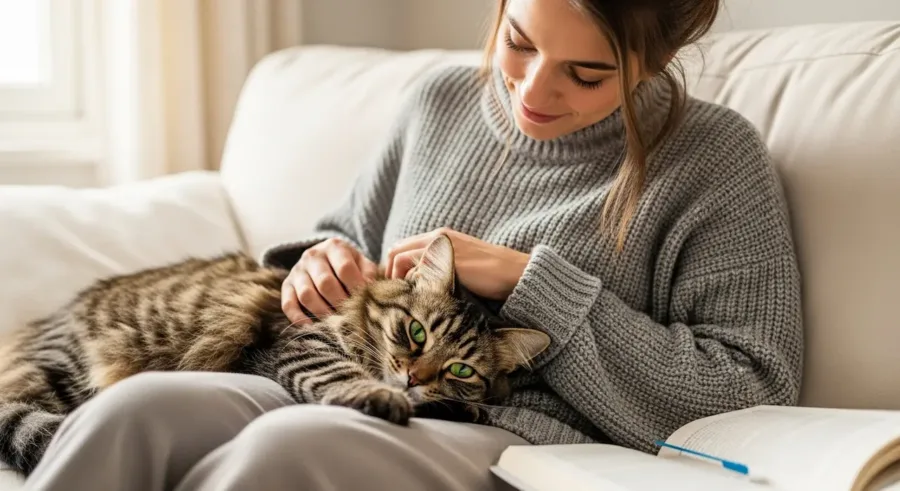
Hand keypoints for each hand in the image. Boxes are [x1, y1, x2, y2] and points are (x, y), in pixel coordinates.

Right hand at [281, 237, 378, 323]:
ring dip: (322, 312)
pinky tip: (311, 326)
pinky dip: (298, 317)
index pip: (345, 268)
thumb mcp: (362, 262)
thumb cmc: (349, 264)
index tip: (364, 302)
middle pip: (325, 283)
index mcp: (334, 246)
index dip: (355, 288)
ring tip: (336, 323)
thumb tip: (371, 291)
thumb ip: (369, 274)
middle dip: (340, 303)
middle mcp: (312, 256)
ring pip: (307, 295)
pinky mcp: (287, 285)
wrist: (325, 258)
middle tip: (351, 316)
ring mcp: (297, 270)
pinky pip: (288, 304)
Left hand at [384, 228, 529, 300]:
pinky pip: (409, 265)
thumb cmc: (490, 275)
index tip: (396, 287)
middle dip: (389, 272)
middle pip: (395, 250)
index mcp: (440, 237)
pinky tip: (411, 295)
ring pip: (398, 257)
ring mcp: (437, 246)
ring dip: (394, 277)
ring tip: (399, 297)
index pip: (403, 247)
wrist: (512, 272)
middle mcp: (435, 237)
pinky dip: (405, 279)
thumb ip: (441, 268)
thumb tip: (421, 284)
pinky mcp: (440, 257)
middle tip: (392, 294)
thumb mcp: (460, 266)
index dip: (395, 267)